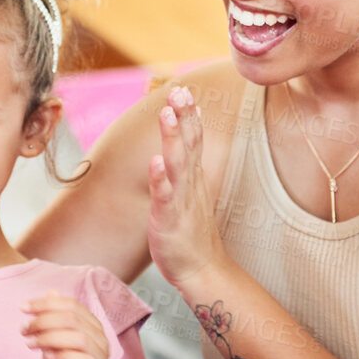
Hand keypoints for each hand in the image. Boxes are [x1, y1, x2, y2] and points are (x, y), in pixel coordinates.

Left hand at [22, 290, 110, 358]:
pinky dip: (62, 356)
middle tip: (23, 329)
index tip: (23, 308)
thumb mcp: (58, 336)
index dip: (45, 304)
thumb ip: (55, 316)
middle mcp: (99, 335)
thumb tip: (50, 292)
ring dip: (48, 338)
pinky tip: (47, 358)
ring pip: (78, 338)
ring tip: (29, 344)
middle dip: (42, 321)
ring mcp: (100, 354)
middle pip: (71, 319)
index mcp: (91, 322)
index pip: (70, 304)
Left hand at [146, 85, 227, 290]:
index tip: (185, 88)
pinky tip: (155, 162)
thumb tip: (184, 133)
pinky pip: (165, 197)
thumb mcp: (190, 190)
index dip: (189, 114)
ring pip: (178, 164)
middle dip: (184, 116)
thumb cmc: (191, 231)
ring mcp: (181, 201)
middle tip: (180, 90)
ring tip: (167, 114)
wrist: (202, 270)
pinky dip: (161, 179)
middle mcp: (189, 184)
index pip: (194, 139)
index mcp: (193, 177)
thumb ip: (187, 161)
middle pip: (189, 144)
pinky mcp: (169, 220)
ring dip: (173, 138)